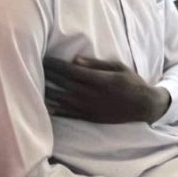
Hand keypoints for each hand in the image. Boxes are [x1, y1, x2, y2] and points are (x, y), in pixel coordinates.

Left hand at [43, 56, 170, 123]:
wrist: (144, 106)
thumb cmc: (132, 82)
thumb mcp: (118, 67)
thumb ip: (96, 64)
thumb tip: (75, 60)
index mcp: (99, 79)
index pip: (70, 71)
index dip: (55, 65)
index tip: (44, 58)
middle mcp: (92, 94)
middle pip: (63, 84)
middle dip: (48, 75)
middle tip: (34, 67)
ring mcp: (90, 108)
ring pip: (63, 100)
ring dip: (48, 93)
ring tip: (34, 86)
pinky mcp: (91, 117)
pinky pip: (70, 114)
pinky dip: (57, 111)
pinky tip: (46, 107)